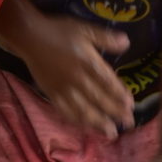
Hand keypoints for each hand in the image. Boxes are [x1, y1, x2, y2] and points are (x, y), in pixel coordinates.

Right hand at [16, 12, 133, 138]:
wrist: (30, 37)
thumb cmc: (59, 31)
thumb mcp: (85, 28)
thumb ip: (106, 38)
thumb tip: (127, 43)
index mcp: (87, 62)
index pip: (108, 82)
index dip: (120, 94)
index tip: (131, 106)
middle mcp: (77, 78)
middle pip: (98, 99)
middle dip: (115, 112)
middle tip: (129, 123)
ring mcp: (63, 89)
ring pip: (83, 109)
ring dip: (98, 123)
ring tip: (111, 133)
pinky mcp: (52, 94)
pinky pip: (66, 111)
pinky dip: (77, 121)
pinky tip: (85, 127)